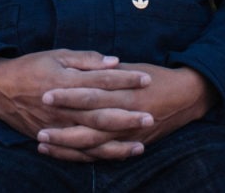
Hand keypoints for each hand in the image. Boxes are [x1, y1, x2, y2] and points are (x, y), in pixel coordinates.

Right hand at [0, 50, 153, 156]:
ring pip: (92, 139)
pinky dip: (97, 156)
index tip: (147, 78)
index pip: (102, 81)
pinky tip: (115, 156)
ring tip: (141, 145)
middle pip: (101, 114)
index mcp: (67, 82)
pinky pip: (77, 153)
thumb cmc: (31, 67)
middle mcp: (64, 108)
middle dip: (128, 116)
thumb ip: (86, 60)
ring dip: (117, 143)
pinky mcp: (53, 139)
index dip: (126, 79)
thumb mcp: (57, 55)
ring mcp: (58, 127)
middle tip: (151, 116)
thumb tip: (113, 61)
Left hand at [35, 63, 216, 161]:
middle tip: (38, 126)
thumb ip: (106, 70)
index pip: (91, 93)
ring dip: (67, 145)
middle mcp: (126, 114)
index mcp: (124, 90)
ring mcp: (130, 133)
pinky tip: (64, 154)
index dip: (68, 95)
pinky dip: (84, 156)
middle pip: (89, 123)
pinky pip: (105, 155)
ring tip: (43, 143)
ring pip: (94, 144)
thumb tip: (84, 68)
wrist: (187, 95)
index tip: (46, 92)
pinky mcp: (133, 143)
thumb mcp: (131, 68)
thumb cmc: (156, 77)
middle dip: (63, 126)